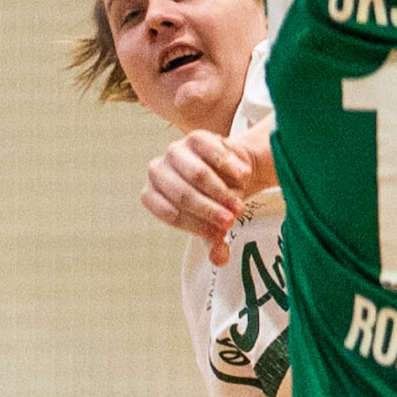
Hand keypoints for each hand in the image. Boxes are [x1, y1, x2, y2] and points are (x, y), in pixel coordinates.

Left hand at [143, 130, 256, 262]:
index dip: (197, 225)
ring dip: (221, 192)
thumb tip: (220, 260)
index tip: (220, 233)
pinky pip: (213, 152)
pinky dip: (230, 167)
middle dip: (210, 210)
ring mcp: (175, 151)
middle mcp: (157, 171)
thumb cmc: (214, 203)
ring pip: (197, 174)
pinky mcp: (195, 136)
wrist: (231, 172)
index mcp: (152, 195)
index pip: (171, 214)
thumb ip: (214, 241)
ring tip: (238, 203)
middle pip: (183, 194)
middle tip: (232, 219)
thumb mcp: (212, 224)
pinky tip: (244, 177)